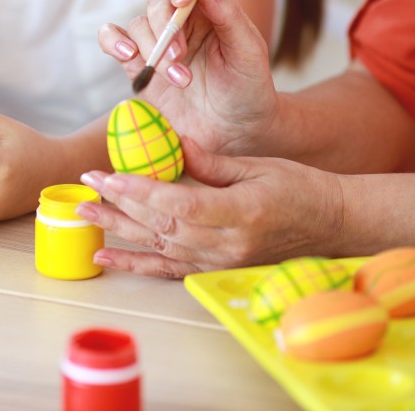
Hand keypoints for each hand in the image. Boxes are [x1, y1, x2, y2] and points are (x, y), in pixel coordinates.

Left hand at [74, 138, 345, 278]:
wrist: (331, 225)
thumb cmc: (299, 188)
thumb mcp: (257, 166)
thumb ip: (209, 162)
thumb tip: (170, 143)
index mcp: (241, 213)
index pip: (179, 204)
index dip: (139, 192)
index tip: (107, 175)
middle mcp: (227, 245)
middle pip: (161, 225)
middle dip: (118, 203)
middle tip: (84, 184)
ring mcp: (220, 262)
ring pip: (158, 245)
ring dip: (117, 228)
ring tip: (83, 212)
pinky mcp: (215, 270)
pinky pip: (167, 269)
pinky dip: (134, 262)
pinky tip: (103, 256)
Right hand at [97, 0, 279, 154]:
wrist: (236, 131)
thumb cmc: (249, 86)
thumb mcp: (248, 51)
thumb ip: (228, 14)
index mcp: (210, 6)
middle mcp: (181, 19)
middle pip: (158, 2)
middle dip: (166, 29)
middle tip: (181, 58)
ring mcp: (156, 41)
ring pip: (137, 25)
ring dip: (153, 51)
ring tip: (179, 80)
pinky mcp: (137, 65)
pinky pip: (112, 40)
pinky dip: (113, 42)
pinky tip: (128, 56)